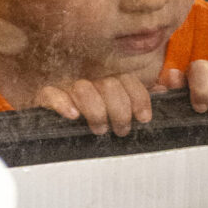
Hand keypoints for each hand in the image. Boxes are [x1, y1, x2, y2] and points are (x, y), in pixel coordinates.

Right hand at [34, 72, 158, 136]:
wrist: (50, 119)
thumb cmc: (90, 115)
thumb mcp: (119, 106)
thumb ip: (140, 96)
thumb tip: (164, 90)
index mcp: (107, 78)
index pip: (128, 79)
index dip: (139, 98)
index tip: (144, 118)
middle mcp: (88, 78)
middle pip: (110, 85)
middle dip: (120, 111)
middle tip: (121, 130)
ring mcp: (65, 85)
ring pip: (84, 88)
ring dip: (96, 111)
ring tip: (100, 129)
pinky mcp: (44, 96)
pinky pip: (51, 94)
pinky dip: (63, 104)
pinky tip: (73, 116)